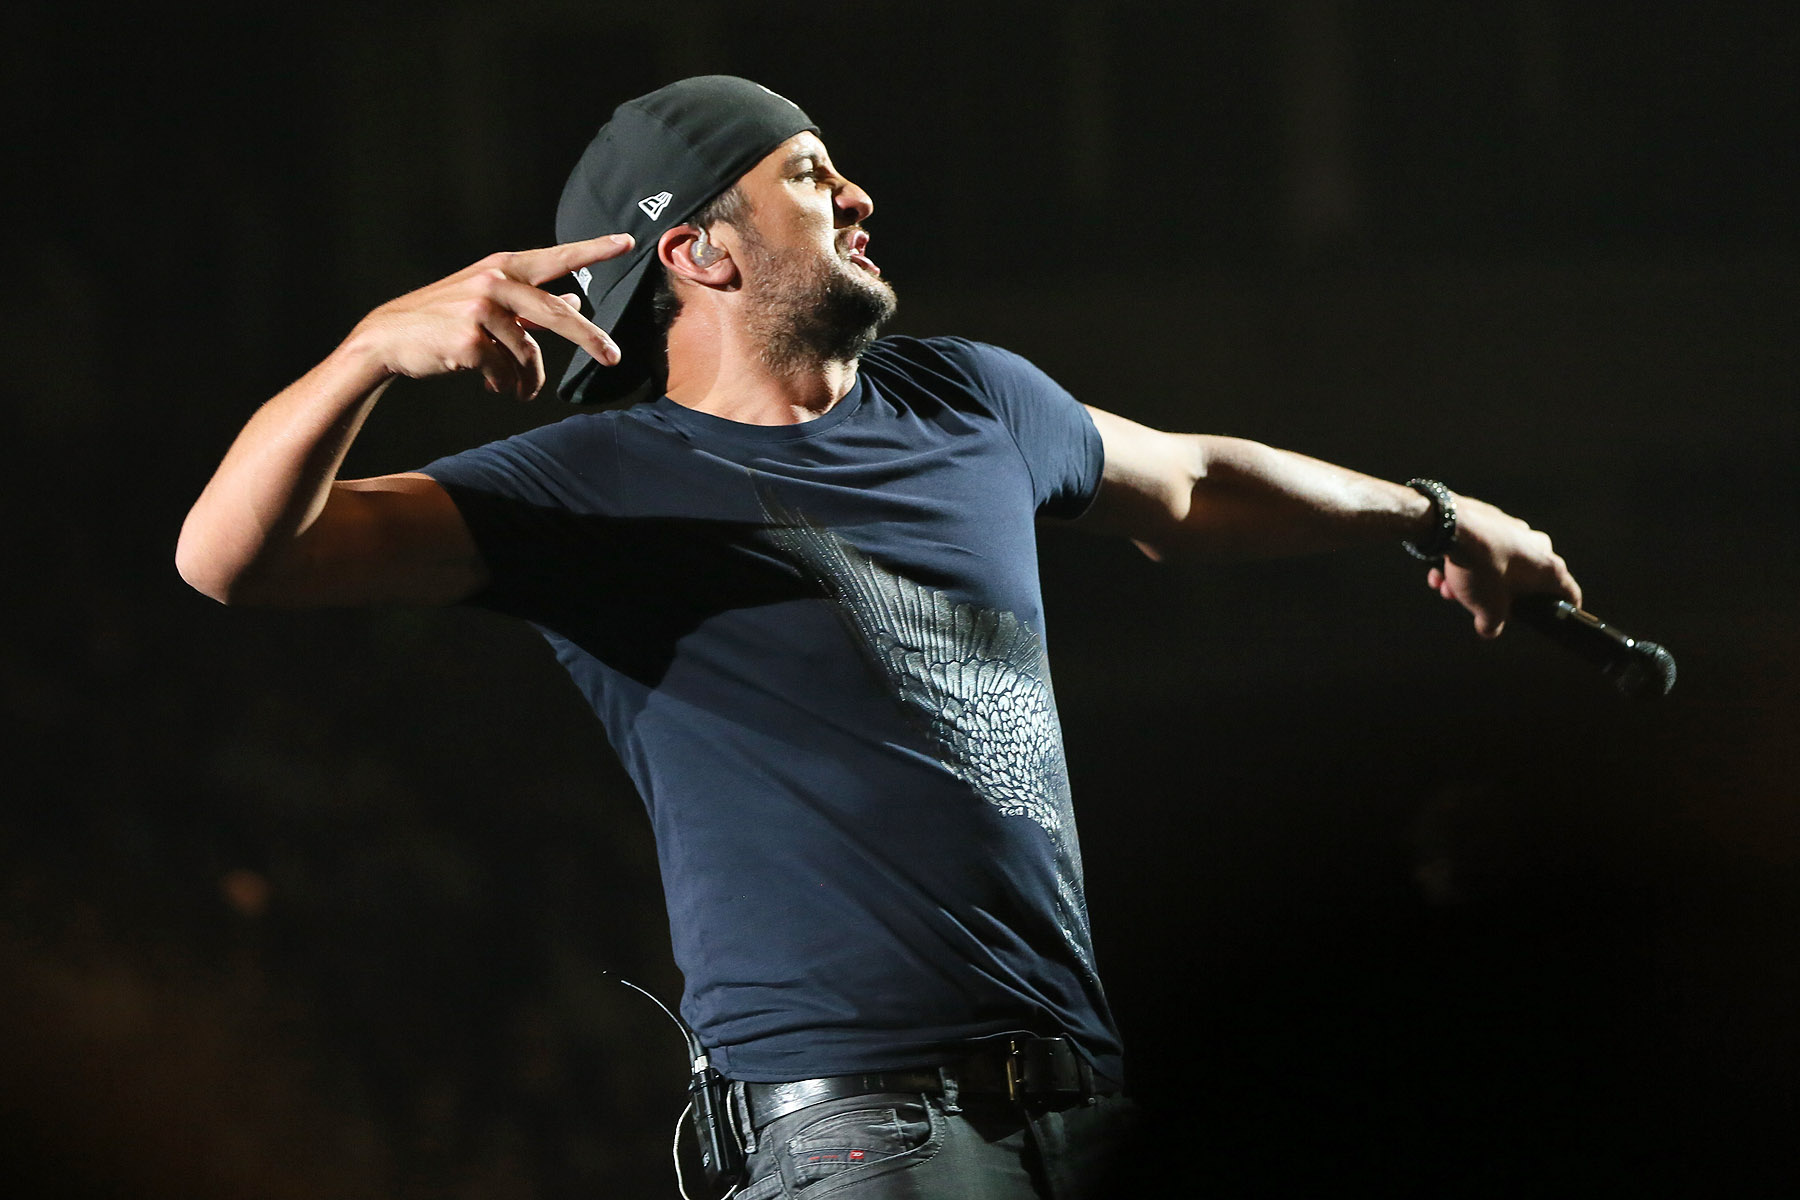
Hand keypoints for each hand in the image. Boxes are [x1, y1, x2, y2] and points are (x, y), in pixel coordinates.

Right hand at [345, 234, 633, 399]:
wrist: (389, 337)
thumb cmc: (444, 319)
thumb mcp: (488, 302)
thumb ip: (531, 303)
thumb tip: (573, 302)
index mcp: (503, 268)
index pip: (557, 257)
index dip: (592, 249)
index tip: (627, 242)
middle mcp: (495, 282)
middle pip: (556, 314)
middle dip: (589, 339)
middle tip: (613, 358)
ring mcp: (481, 309)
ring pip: (529, 353)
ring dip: (528, 379)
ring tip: (521, 391)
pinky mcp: (470, 339)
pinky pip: (506, 371)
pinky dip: (505, 384)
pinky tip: (495, 386)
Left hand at [1426, 493, 1581, 637]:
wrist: (1449, 525)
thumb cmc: (1479, 567)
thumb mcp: (1487, 608)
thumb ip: (1493, 624)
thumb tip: (1489, 630)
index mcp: (1548, 568)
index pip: (1569, 593)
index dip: (1565, 608)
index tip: (1558, 617)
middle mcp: (1537, 545)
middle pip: (1522, 582)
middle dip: (1494, 597)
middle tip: (1475, 605)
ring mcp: (1514, 529)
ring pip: (1495, 565)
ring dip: (1471, 582)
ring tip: (1447, 588)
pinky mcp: (1491, 519)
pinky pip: (1480, 548)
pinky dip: (1462, 562)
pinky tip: (1437, 572)